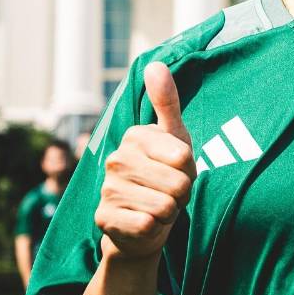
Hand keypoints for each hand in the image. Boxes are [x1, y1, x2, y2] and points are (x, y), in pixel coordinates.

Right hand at [94, 63, 196, 260]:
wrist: (147, 223)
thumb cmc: (166, 173)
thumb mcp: (175, 136)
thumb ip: (167, 101)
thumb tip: (154, 64)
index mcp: (135, 135)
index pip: (184, 156)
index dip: (190, 169)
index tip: (179, 169)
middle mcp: (116, 158)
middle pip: (177, 183)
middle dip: (181, 194)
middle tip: (170, 192)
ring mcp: (107, 188)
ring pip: (164, 206)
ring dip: (169, 212)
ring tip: (160, 207)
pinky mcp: (103, 219)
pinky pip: (146, 226)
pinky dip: (154, 230)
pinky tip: (145, 224)